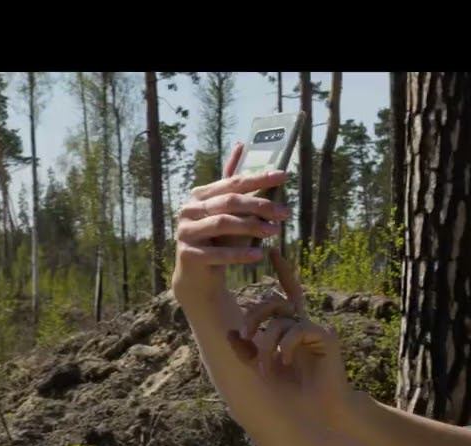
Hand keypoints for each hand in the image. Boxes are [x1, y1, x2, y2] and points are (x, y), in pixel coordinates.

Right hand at [171, 142, 291, 299]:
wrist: (198, 276)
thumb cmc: (218, 239)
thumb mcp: (229, 211)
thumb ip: (234, 184)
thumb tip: (242, 144)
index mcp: (200, 195)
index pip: (233, 182)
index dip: (259, 178)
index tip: (284, 176)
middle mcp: (189, 209)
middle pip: (229, 202)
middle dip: (260, 205)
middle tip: (286, 212)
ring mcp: (185, 231)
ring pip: (222, 223)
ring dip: (252, 226)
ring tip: (275, 232)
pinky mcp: (188, 254)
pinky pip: (217, 253)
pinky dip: (239, 253)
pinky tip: (259, 255)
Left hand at [228, 245, 352, 422]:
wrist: (315, 413)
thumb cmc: (288, 395)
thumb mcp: (260, 369)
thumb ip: (246, 351)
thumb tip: (229, 333)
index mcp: (289, 330)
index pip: (284, 295)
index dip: (283, 272)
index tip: (274, 251)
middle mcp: (302, 326)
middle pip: (274, 303)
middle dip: (254, 316)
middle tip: (243, 336)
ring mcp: (314, 330)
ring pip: (282, 317)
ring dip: (268, 339)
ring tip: (266, 363)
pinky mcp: (325, 337)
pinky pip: (298, 328)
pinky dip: (286, 344)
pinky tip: (286, 361)